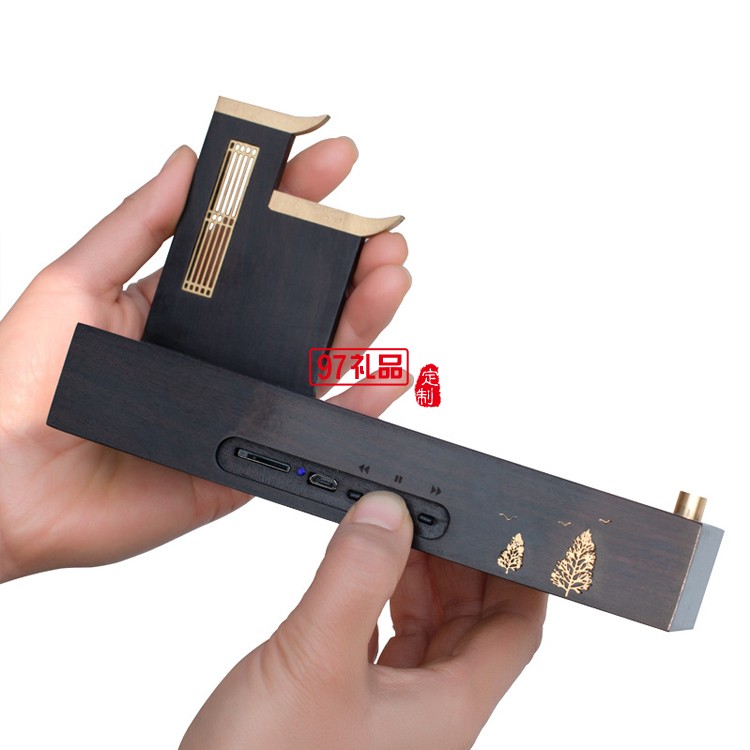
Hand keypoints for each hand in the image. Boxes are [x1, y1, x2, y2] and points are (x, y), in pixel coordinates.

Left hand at [0, 139, 410, 581]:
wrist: (7, 489)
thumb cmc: (19, 386)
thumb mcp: (74, 284)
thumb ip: (136, 225)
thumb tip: (186, 163)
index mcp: (181, 305)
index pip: (255, 247)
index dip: (296, 206)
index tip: (333, 166)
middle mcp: (218, 351)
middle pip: (300, 302)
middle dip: (347, 263)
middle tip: (382, 233)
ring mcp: (238, 402)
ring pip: (316, 356)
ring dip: (363, 318)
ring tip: (391, 278)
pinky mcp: (247, 457)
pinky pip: (313, 426)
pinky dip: (359, 401)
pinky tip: (392, 369)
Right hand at [180, 491, 546, 749]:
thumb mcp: (316, 660)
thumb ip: (355, 578)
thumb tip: (388, 513)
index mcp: (447, 708)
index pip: (516, 630)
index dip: (521, 574)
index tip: (509, 526)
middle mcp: (428, 714)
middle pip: (473, 626)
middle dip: (461, 564)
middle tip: (436, 512)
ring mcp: (389, 715)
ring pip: (428, 634)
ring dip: (419, 579)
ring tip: (398, 532)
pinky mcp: (350, 711)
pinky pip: (385, 645)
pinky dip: (380, 603)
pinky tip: (360, 579)